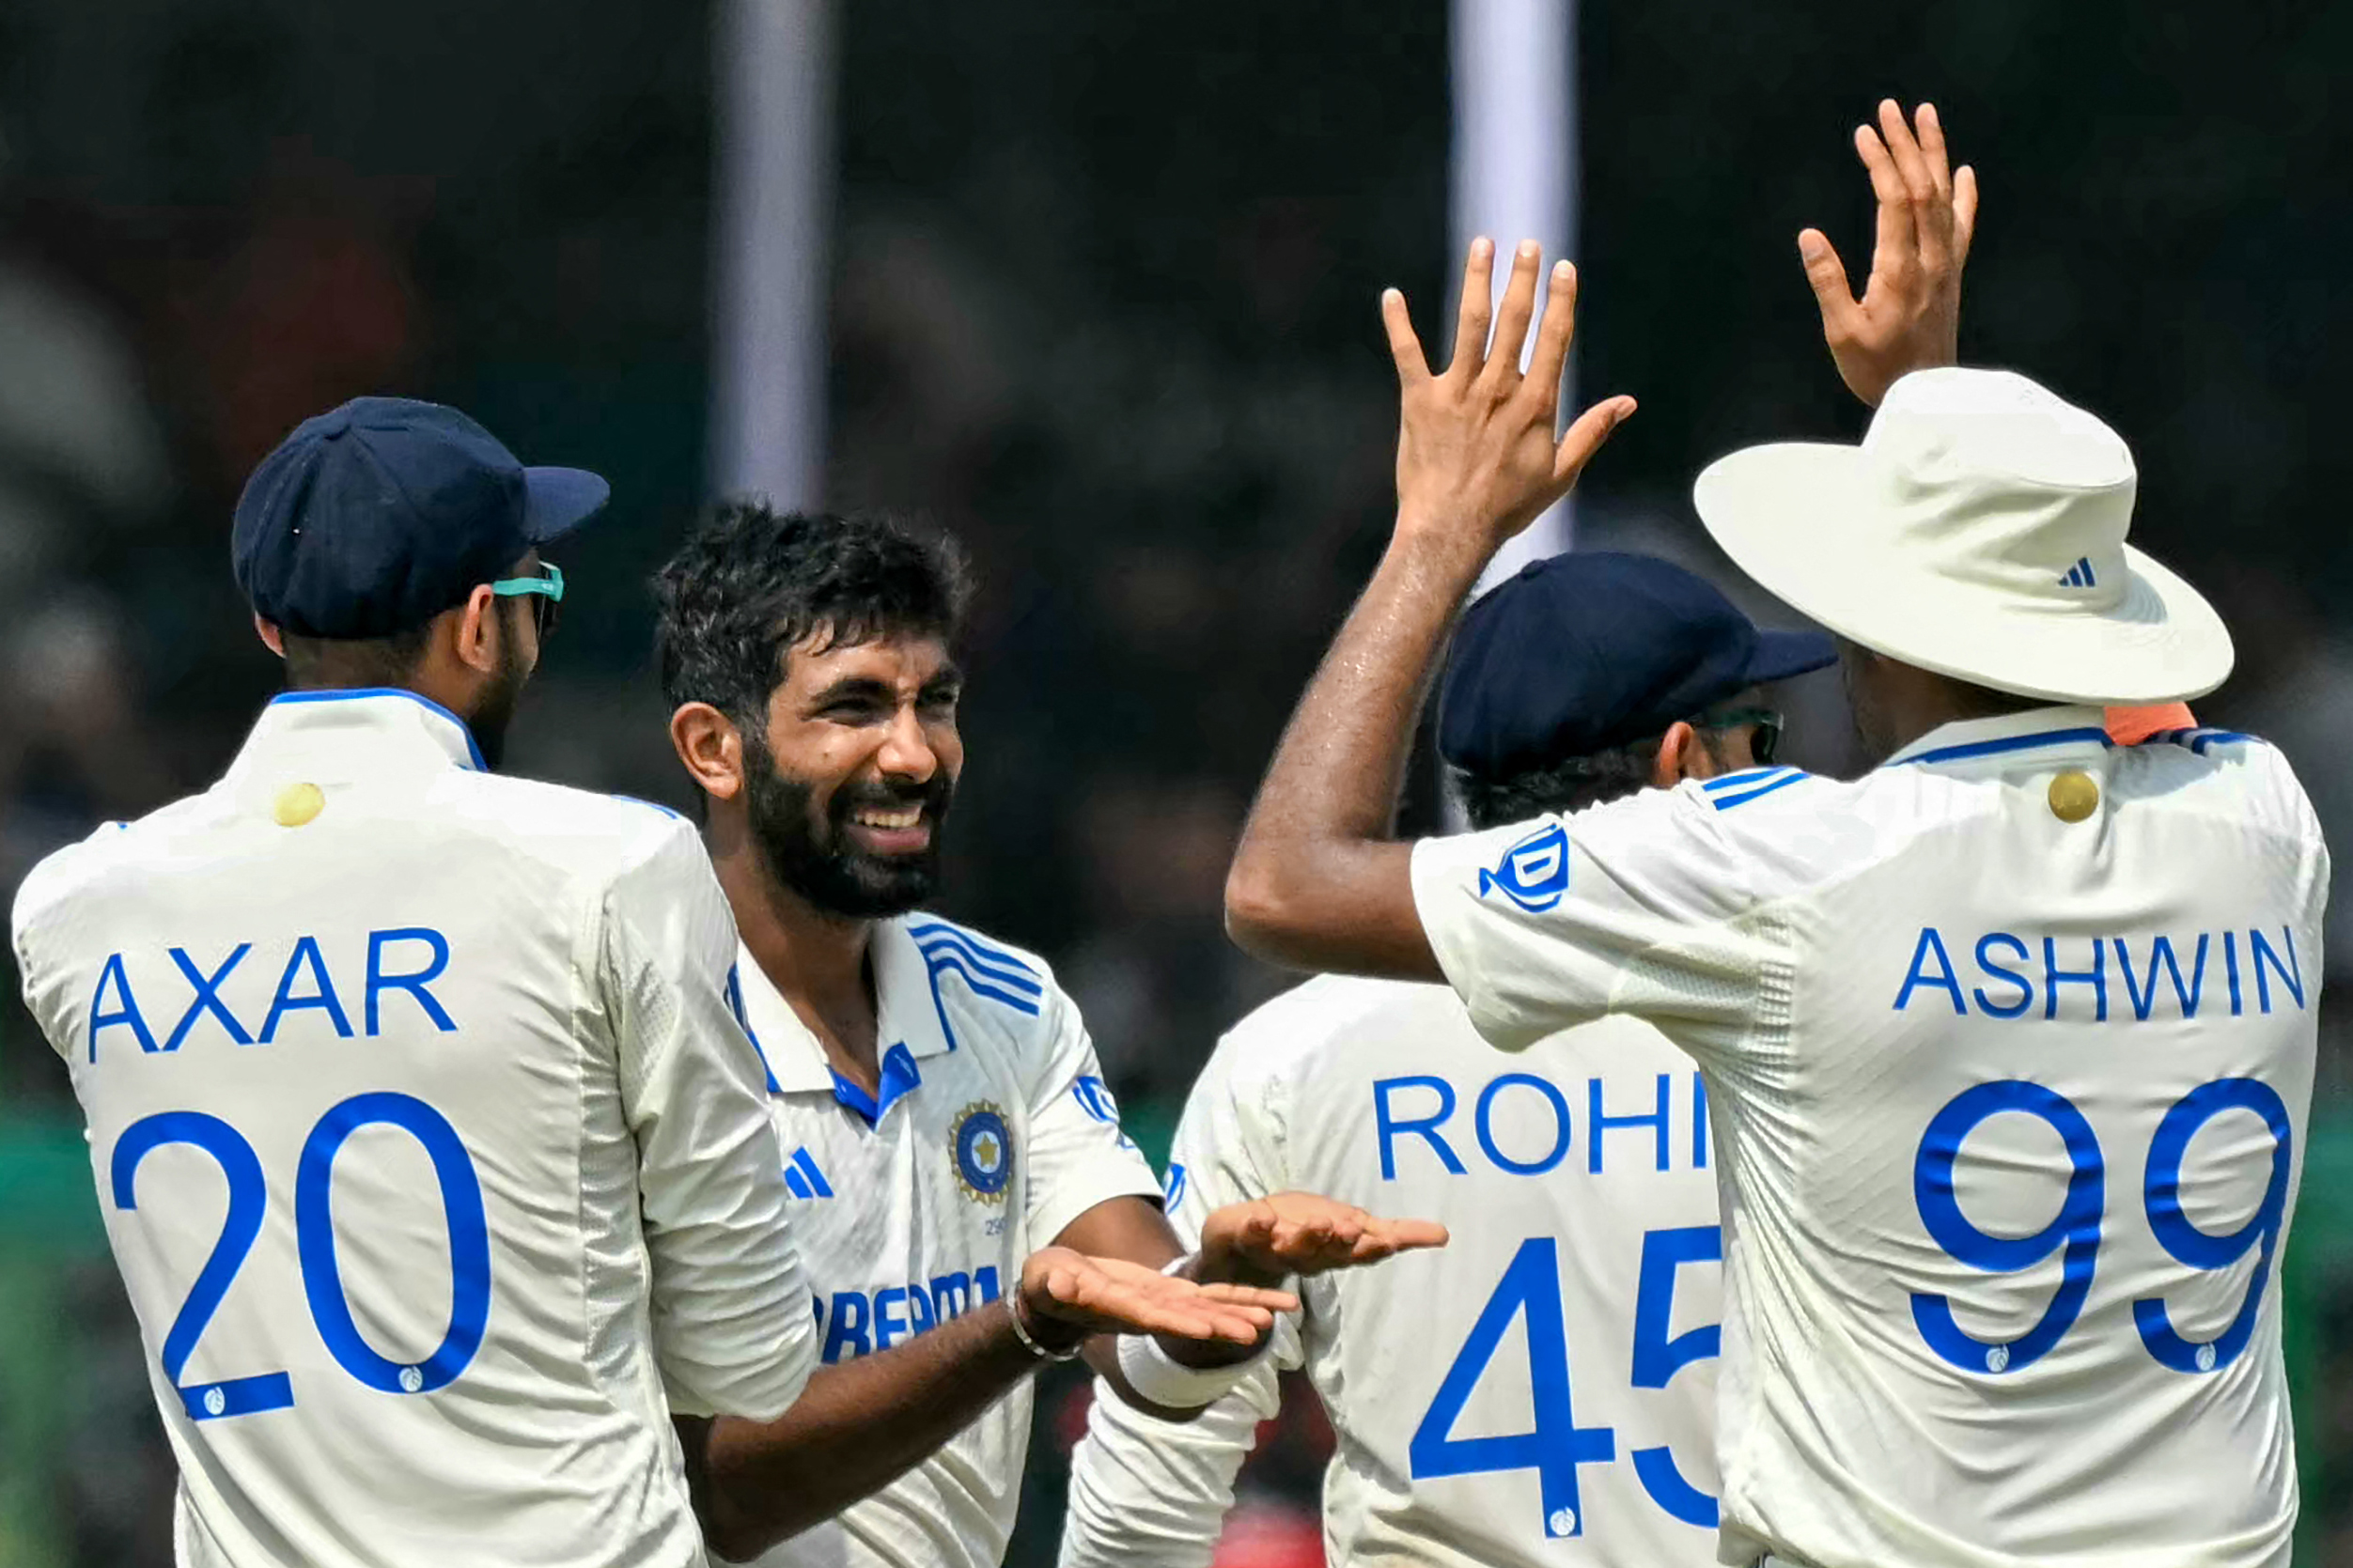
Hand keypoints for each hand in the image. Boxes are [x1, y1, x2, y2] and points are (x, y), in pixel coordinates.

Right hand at [1017, 1246, 1296, 1352]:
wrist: (1058, 1293)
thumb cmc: (1048, 1284)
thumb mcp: (1047, 1280)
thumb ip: (1055, 1284)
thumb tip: (1060, 1286)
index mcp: (1121, 1309)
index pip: (1153, 1318)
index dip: (1181, 1322)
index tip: (1208, 1329)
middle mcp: (1150, 1312)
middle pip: (1193, 1319)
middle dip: (1225, 1323)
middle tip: (1261, 1331)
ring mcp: (1165, 1303)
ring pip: (1213, 1307)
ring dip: (1248, 1309)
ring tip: (1286, 1310)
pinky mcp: (1172, 1292)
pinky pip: (1214, 1294)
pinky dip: (1242, 1296)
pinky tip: (1273, 1301)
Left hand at [1196, 1191, 1449, 1288]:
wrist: (1244, 1236)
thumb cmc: (1305, 1230)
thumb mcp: (1354, 1226)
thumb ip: (1396, 1234)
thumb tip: (1446, 1235)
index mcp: (1337, 1251)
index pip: (1361, 1252)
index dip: (1373, 1249)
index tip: (1389, 1242)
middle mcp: (1309, 1255)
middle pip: (1328, 1252)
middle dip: (1340, 1243)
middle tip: (1352, 1230)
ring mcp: (1276, 1248)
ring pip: (1294, 1249)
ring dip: (1307, 1239)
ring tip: (1320, 1223)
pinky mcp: (1247, 1235)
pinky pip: (1252, 1234)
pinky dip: (1257, 1228)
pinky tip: (1262, 1217)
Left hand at [1382, 238, 1636, 566]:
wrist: (1451, 531)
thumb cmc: (1506, 507)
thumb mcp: (1560, 474)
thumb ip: (1592, 432)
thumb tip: (1627, 403)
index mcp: (1535, 403)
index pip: (1554, 339)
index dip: (1561, 301)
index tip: (1565, 270)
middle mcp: (1497, 389)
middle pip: (1514, 321)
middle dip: (1524, 279)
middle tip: (1528, 246)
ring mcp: (1457, 392)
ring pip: (1469, 324)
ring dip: (1476, 281)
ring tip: (1483, 245)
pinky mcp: (1420, 401)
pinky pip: (1407, 354)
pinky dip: (1398, 324)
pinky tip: (1391, 295)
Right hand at [1799, 99, 1978, 406]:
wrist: (1926, 398)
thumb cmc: (1877, 370)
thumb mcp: (1842, 332)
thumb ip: (1827, 281)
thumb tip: (1809, 236)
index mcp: (1901, 269)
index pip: (1895, 200)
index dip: (1881, 163)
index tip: (1864, 133)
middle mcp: (1931, 258)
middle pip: (1923, 187)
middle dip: (1906, 144)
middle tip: (1890, 107)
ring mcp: (1946, 264)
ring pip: (1944, 196)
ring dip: (1935, 153)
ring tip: (1926, 116)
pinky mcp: (1951, 274)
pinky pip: (1962, 225)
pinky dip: (1964, 195)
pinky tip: (1963, 171)